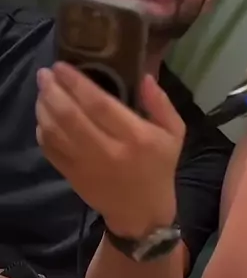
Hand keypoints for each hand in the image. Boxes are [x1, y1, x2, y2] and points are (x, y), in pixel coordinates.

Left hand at [35, 63, 185, 237]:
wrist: (142, 211)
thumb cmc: (159, 167)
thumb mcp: (174, 134)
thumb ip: (161, 104)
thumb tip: (146, 76)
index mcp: (136, 137)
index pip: (99, 104)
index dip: (77, 83)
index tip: (62, 66)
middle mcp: (108, 150)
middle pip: (71, 116)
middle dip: (53, 90)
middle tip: (45, 73)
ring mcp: (87, 165)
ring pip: (55, 131)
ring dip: (44, 107)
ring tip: (43, 90)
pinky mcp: (73, 176)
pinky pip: (50, 149)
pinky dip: (42, 130)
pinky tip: (44, 116)